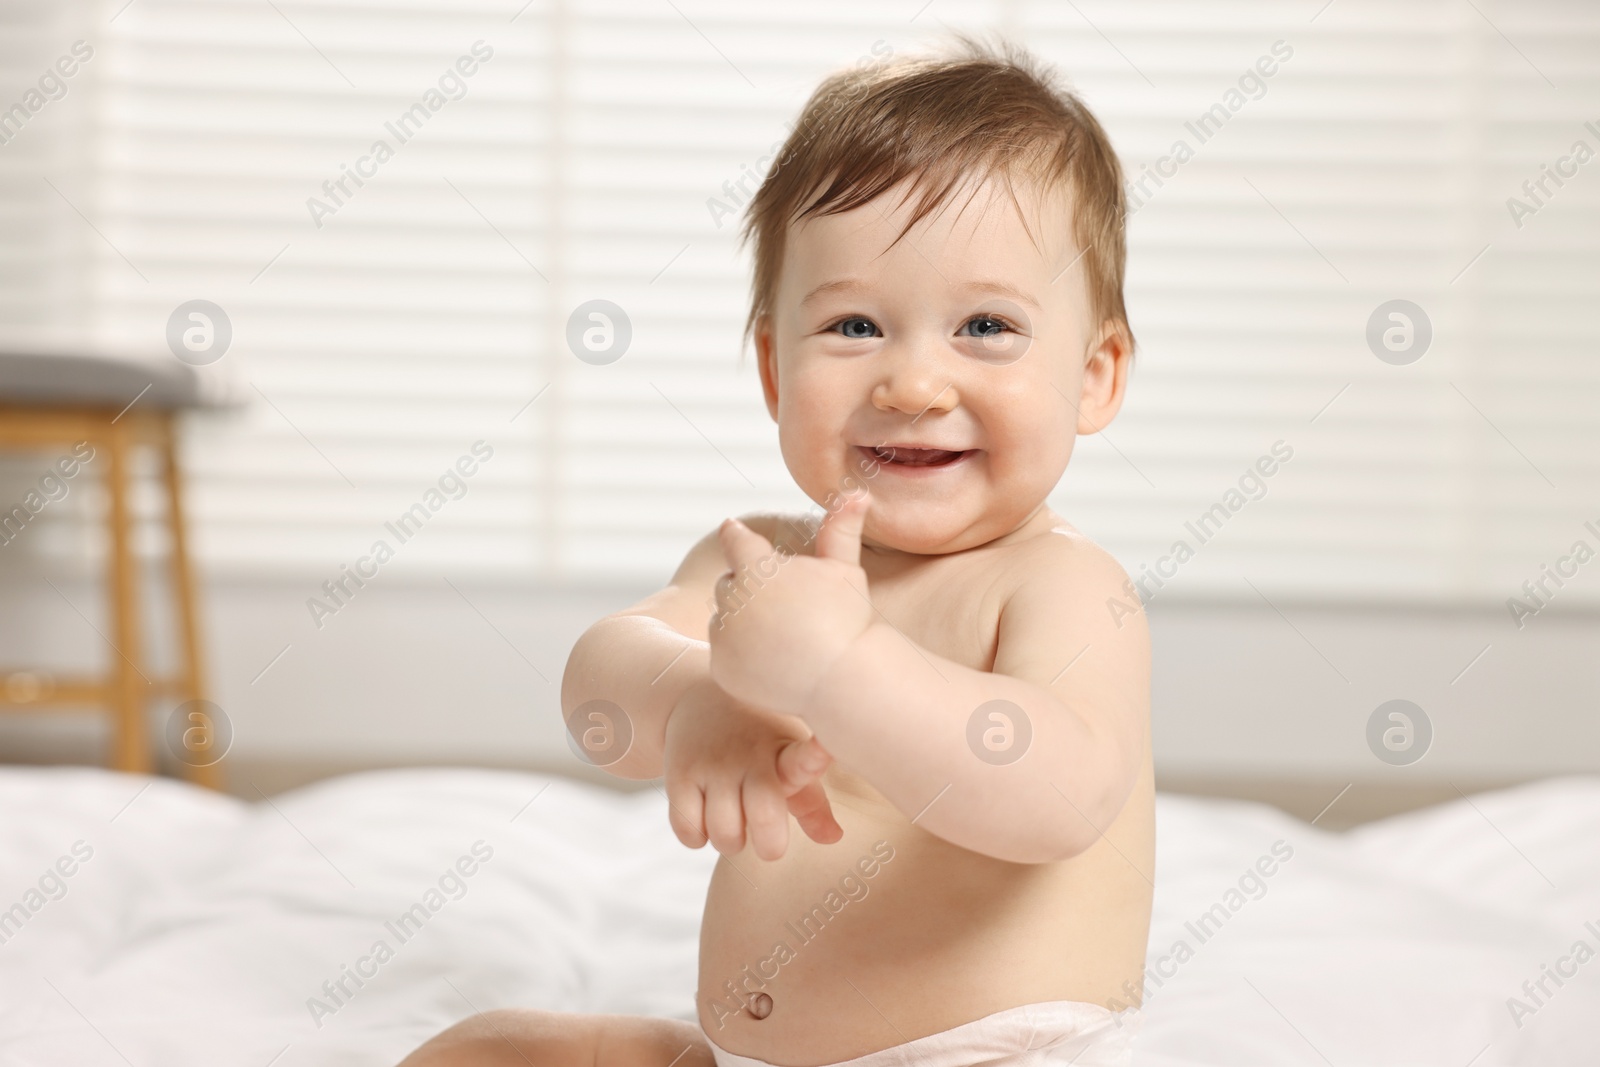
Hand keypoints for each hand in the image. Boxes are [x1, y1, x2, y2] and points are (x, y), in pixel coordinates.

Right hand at [662, 676, 843, 860]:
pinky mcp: (679, 774)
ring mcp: (712, 764)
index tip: (825, 751)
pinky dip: (697, 837)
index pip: (803, 758)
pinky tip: (704, 817)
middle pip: (765, 816)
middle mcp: (749, 755)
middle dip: (770, 845)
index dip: (816, 757)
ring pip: (724, 834)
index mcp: (784, 751)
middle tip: (768, 840)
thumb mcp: (787, 758)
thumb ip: (810, 801)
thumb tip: (833, 838)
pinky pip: (689, 831)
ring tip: (732, 820)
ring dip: (731, 841)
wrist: (699, 701)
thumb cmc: (757, 740)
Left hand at [708, 492, 874, 718]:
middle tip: (782, 605)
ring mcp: (723, 638)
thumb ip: (840, 530)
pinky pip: (725, 655)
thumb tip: (858, 491)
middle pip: (729, 584)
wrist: (841, 678)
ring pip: (724, 621)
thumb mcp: (843, 570)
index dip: (735, 534)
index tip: (730, 527)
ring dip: (742, 623)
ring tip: (782, 636)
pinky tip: (774, 662)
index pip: (736, 541)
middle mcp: (731, 601)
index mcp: (755, 569)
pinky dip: (742, 656)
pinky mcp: (721, 670)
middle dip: (748, 589)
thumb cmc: (847, 619)